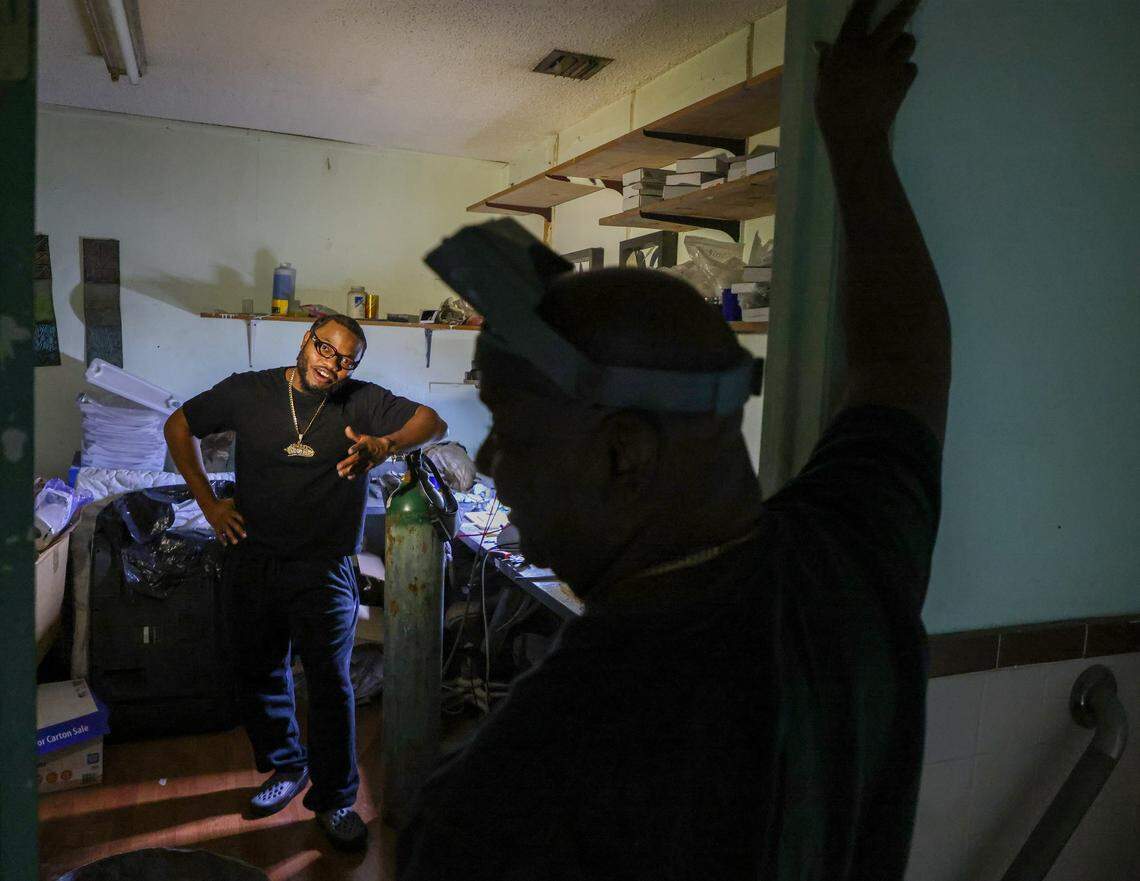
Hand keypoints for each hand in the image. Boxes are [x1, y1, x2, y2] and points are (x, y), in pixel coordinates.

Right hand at [204, 497, 245, 544]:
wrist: (208, 505)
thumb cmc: (221, 503)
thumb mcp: (230, 501)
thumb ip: (237, 502)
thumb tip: (247, 500)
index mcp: (231, 512)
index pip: (238, 516)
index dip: (243, 521)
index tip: (249, 526)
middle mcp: (226, 518)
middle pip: (234, 524)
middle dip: (239, 530)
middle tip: (245, 536)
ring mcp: (221, 523)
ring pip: (227, 531)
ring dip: (231, 537)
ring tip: (236, 542)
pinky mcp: (216, 526)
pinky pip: (219, 534)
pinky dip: (222, 539)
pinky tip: (226, 544)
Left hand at [338, 426, 393, 479]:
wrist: (385, 448)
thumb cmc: (371, 442)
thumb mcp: (363, 437)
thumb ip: (354, 435)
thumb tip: (347, 428)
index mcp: (365, 445)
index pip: (360, 446)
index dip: (355, 448)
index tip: (349, 451)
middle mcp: (367, 453)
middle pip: (356, 458)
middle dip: (347, 463)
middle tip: (338, 467)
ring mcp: (368, 460)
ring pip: (358, 466)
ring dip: (350, 470)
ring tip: (341, 473)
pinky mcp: (370, 466)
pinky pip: (363, 471)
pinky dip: (357, 474)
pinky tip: (349, 477)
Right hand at [814, 0, 919, 156]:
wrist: (855, 136)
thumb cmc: (831, 111)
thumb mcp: (822, 84)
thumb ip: (827, 61)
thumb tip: (822, 45)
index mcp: (847, 49)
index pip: (860, 14)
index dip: (867, 1)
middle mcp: (872, 50)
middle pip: (896, 20)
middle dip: (907, 5)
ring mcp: (891, 64)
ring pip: (908, 42)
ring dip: (904, 44)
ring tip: (898, 52)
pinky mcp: (905, 80)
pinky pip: (910, 67)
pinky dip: (905, 71)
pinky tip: (896, 80)